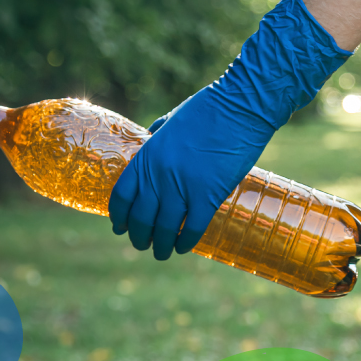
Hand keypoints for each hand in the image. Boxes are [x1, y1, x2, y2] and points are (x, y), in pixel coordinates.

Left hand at [107, 89, 274, 259]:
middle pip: (141, 218)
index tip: (120, 227)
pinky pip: (192, 228)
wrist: (240, 107)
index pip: (122, 196)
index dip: (119, 217)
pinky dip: (185, 242)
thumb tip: (151, 141)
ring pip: (164, 229)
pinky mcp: (208, 195)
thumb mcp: (172, 120)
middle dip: (139, 237)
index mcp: (147, 156)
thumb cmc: (209, 109)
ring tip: (163, 252)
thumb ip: (158, 135)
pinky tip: (184, 247)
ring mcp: (182, 187)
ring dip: (161, 246)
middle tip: (144, 245)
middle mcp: (159, 175)